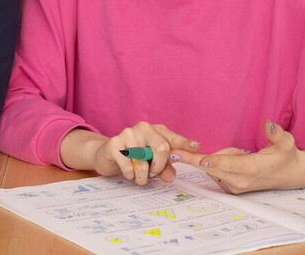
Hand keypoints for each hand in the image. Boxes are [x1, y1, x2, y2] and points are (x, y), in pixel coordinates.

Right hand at [60, 122, 199, 186]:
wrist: (108, 155)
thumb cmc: (135, 158)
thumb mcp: (153, 163)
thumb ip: (165, 169)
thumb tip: (170, 176)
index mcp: (156, 130)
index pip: (173, 138)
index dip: (185, 143)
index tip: (196, 147)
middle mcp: (143, 128)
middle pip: (162, 147)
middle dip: (159, 166)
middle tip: (153, 173)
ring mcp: (127, 133)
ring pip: (143, 161)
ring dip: (142, 176)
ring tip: (139, 177)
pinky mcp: (114, 144)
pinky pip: (127, 166)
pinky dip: (130, 175)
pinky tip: (127, 172)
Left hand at [175, 120, 304, 192]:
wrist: (289, 175)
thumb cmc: (286, 155)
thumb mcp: (286, 142)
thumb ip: (277, 133)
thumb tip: (268, 124)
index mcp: (252, 169)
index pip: (228, 165)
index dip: (213, 161)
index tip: (199, 159)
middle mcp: (240, 181)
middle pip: (211, 169)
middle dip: (192, 159)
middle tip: (173, 152)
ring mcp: (234, 187)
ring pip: (212, 168)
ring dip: (215, 156)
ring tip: (240, 152)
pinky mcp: (230, 189)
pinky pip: (214, 172)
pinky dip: (217, 162)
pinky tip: (234, 158)